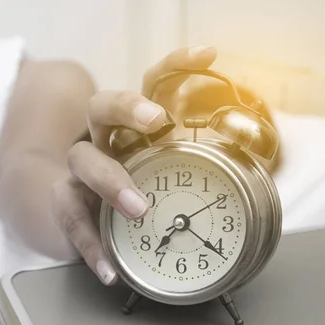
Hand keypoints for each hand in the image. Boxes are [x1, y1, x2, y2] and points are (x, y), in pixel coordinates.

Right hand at [49, 45, 217, 285]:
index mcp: (135, 128)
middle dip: (128, 107)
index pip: (151, 86)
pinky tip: (110, 269)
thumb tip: (259, 163)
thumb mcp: (167, 175)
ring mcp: (80, 170)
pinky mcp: (64, 202)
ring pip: (83, 159)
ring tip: (139, 209)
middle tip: (158, 122)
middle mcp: (104, 139)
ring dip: (112, 181)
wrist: (80, 220)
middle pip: (102, 106)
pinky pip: (71, 218)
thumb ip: (205, 167)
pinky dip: (91, 245)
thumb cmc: (134, 193)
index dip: (176, 65)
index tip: (209, 55)